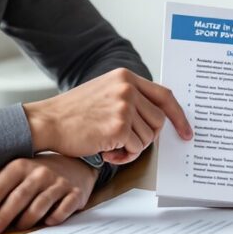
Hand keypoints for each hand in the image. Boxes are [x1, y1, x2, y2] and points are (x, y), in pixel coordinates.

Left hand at [0, 155, 95, 233]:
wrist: (75, 164)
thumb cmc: (37, 174)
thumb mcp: (13, 177)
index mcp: (19, 166)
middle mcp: (39, 172)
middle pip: (17, 197)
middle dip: (1, 216)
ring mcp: (58, 183)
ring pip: (40, 204)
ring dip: (26, 219)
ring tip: (16, 230)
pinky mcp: (75, 193)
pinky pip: (64, 209)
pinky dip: (55, 217)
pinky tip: (47, 224)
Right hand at [23, 68, 191, 164]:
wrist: (47, 122)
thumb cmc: (73, 113)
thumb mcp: (104, 93)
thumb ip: (130, 98)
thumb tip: (157, 120)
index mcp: (125, 76)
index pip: (164, 95)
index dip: (178, 116)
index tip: (186, 132)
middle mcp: (127, 88)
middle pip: (159, 121)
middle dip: (146, 138)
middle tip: (125, 144)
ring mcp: (124, 106)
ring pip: (149, 138)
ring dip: (133, 149)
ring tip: (111, 147)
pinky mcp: (118, 126)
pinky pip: (136, 149)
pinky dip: (124, 157)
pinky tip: (106, 153)